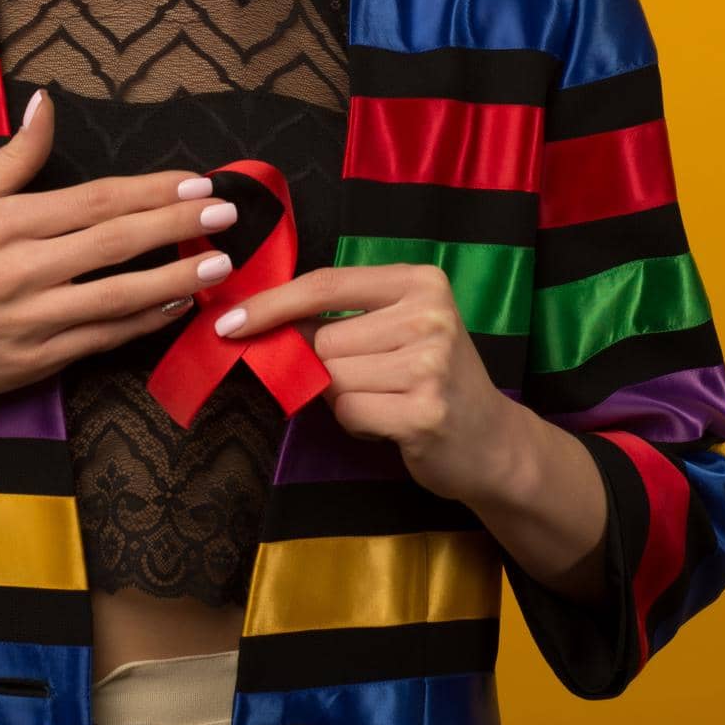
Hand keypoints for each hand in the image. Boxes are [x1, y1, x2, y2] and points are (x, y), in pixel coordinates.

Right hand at [0, 89, 239, 403]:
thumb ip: (14, 155)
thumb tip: (47, 103)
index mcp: (2, 222)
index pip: (92, 200)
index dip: (149, 190)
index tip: (195, 181)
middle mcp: (17, 270)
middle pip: (112, 243)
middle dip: (175, 224)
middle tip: (225, 213)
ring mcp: (27, 320)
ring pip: (115, 298)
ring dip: (173, 279)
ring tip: (218, 264)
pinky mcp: (33, 362)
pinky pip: (100, 340)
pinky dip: (142, 323)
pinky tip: (176, 306)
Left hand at [212, 263, 519, 505]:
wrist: (495, 442)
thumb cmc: (431, 378)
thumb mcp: (398, 328)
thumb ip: (342, 318)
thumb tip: (261, 321)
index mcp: (419, 281)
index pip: (325, 284)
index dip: (271, 303)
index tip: (229, 321)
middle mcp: (429, 315)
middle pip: (324, 339)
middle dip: (327, 367)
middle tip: (371, 380)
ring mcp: (431, 364)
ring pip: (332, 378)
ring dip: (343, 398)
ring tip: (385, 400)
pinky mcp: (425, 412)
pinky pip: (349, 412)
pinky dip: (356, 423)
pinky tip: (391, 423)